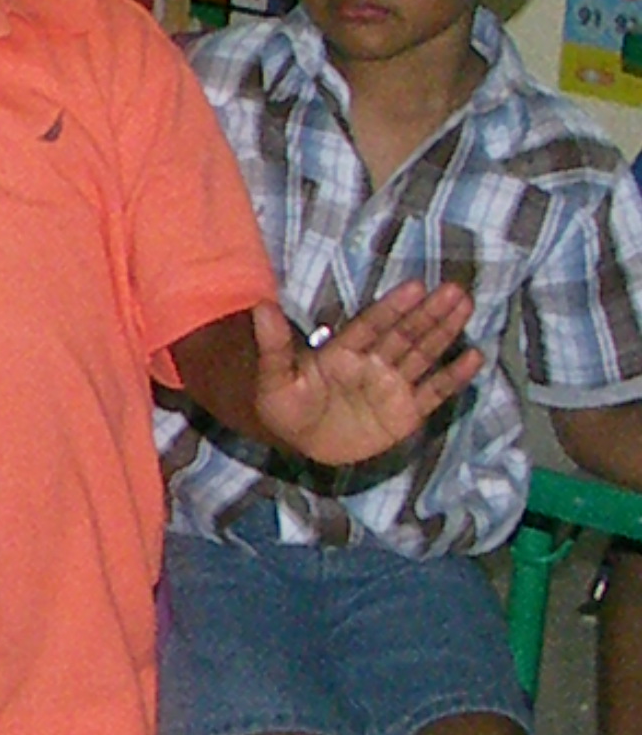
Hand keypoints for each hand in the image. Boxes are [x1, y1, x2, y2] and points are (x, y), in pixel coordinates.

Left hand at [252, 282, 480, 470]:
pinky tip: (474, 357)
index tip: (415, 287)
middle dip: (429, 314)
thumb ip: (274, 346)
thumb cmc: (287, 409)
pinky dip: (453, 377)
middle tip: (454, 290)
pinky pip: (434, 392)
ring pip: (423, 354)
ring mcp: (392, 385)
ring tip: (465, 307)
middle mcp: (373, 362)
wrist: (301, 447)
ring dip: (445, 332)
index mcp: (344, 352)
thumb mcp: (274, 382)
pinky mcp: (406, 412)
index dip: (392, 308)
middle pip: (404, 334)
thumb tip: (261, 306)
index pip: (372, 326)